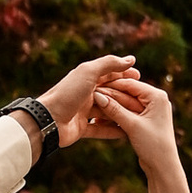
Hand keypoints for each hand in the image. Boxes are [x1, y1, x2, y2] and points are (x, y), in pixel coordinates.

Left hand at [31, 55, 151, 151]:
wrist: (48, 120)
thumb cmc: (67, 93)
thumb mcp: (88, 72)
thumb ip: (109, 64)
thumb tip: (131, 59)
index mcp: (85, 78)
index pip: (109, 73)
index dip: (124, 73)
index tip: (139, 76)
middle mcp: (84, 94)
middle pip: (109, 93)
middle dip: (126, 95)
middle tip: (143, 99)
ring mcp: (83, 112)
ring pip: (107, 112)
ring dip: (121, 114)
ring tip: (139, 116)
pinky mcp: (81, 128)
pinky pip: (101, 130)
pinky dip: (113, 131)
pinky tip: (127, 133)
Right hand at [86, 72, 191, 192]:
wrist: (163, 167)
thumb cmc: (153, 145)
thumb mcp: (132, 126)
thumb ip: (115, 109)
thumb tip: (97, 95)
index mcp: (157, 96)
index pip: (130, 84)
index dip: (111, 85)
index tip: (93, 86)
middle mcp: (155, 100)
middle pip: (127, 93)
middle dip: (109, 95)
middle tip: (89, 95)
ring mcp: (149, 110)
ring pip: (125, 104)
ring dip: (110, 106)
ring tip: (91, 106)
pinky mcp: (144, 120)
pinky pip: (127, 113)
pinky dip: (115, 115)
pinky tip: (99, 117)